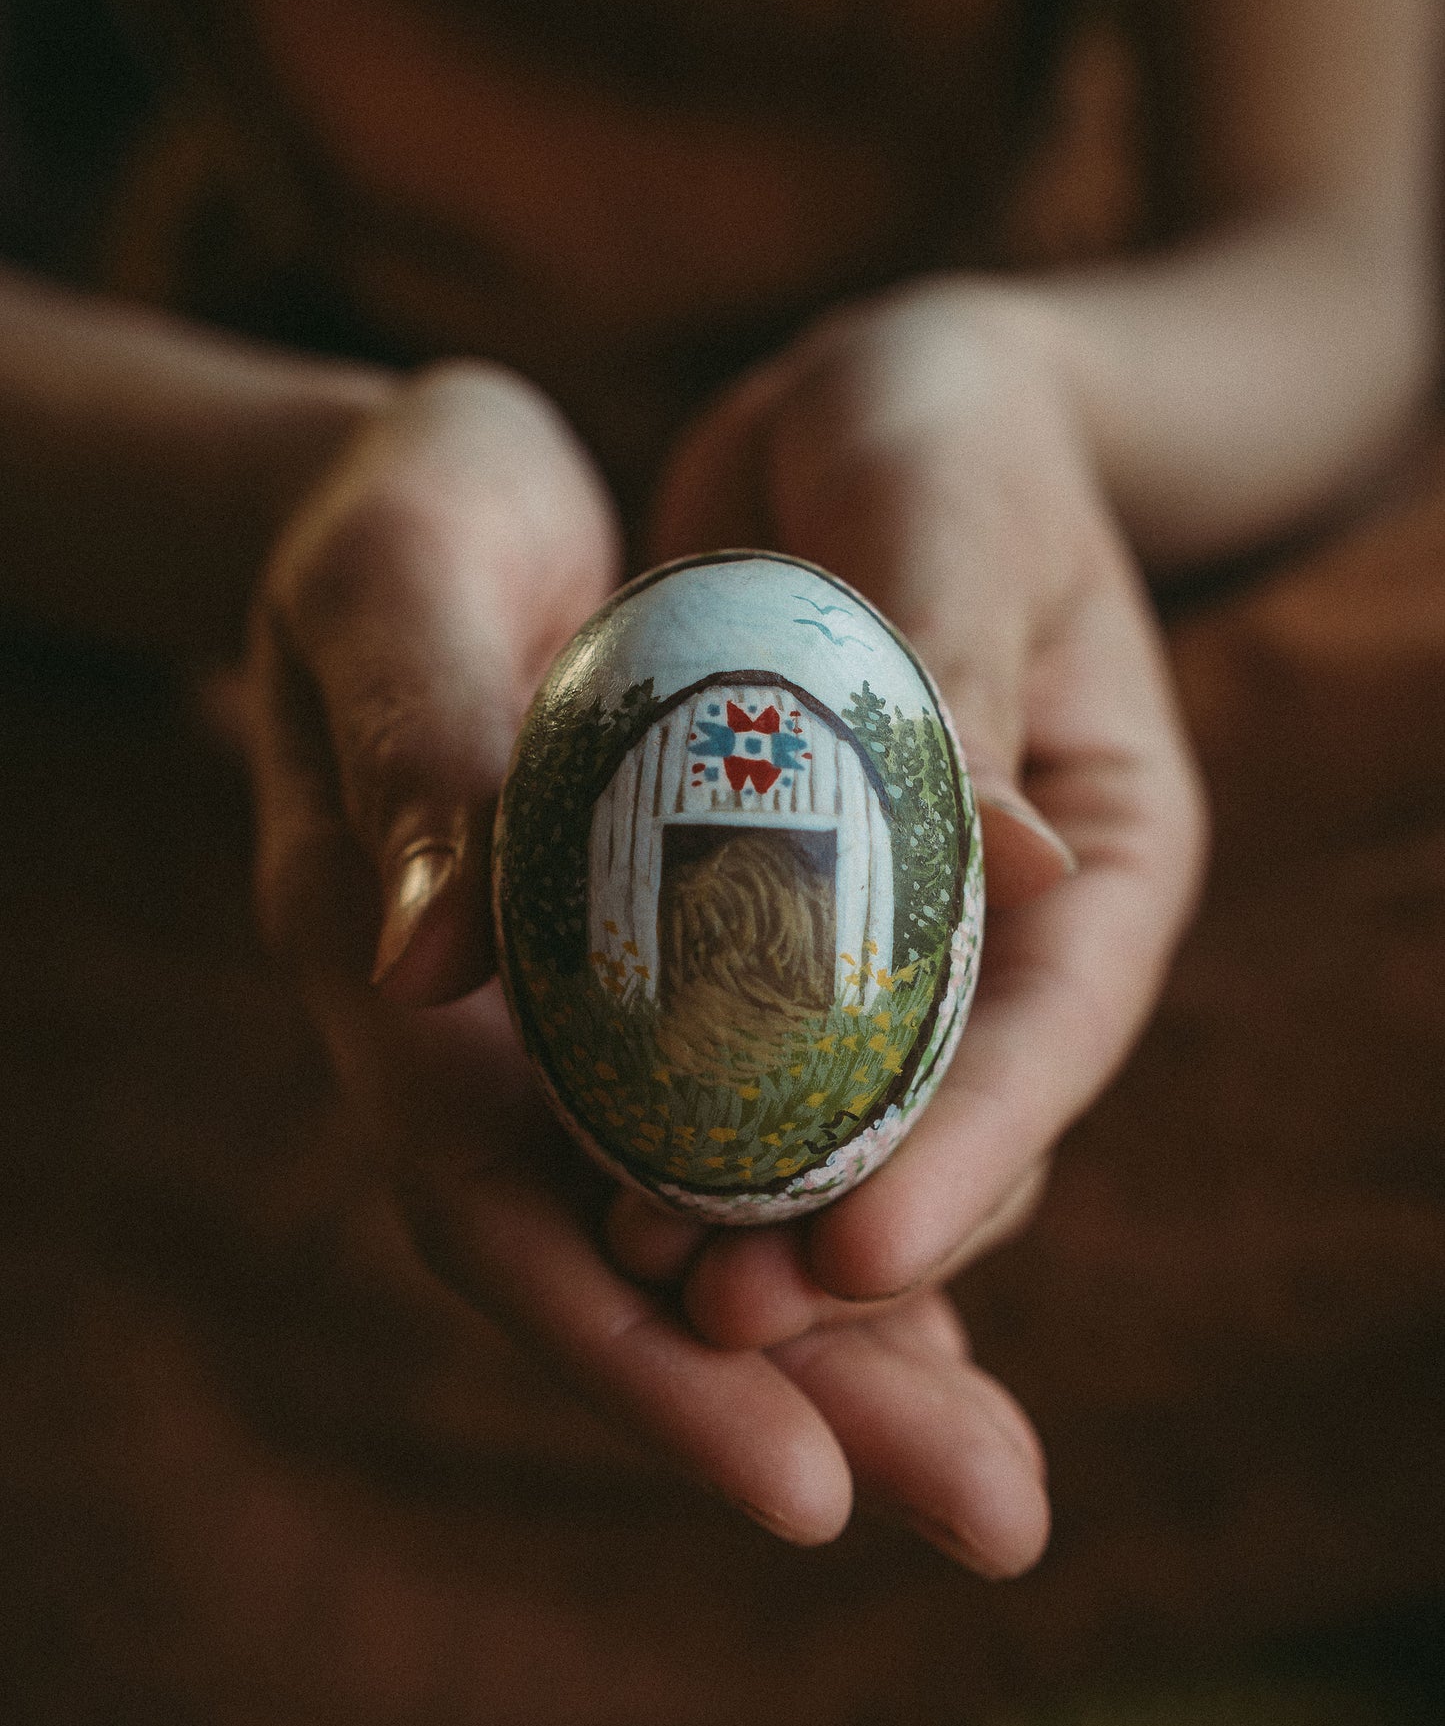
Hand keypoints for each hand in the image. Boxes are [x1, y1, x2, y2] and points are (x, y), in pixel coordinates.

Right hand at [244, 361, 1048, 1573]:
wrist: (424, 499)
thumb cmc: (398, 522)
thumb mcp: (386, 585)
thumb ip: (409, 752)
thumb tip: (434, 962)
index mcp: (392, 973)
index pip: (500, 1212)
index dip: (634, 1353)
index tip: (802, 1479)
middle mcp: (481, 1039)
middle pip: (624, 1263)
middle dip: (791, 1398)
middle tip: (983, 1508)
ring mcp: (567, 1020)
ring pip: (697, 1216)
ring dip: (845, 1338)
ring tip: (994, 1449)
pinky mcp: (646, 973)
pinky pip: (743, 1120)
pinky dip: (838, 1202)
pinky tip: (941, 1268)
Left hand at [608, 279, 1207, 1547]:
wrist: (861, 413)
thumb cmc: (940, 434)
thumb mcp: (947, 511)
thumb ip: (958, 663)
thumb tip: (1018, 868)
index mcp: (1110, 849)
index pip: (1058, 1032)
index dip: (971, 1158)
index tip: (861, 1260)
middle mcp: (1019, 922)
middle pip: (952, 1118)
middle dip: (848, 1231)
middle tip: (717, 1313)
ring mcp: (904, 934)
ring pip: (848, 1114)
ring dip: (753, 1205)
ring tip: (635, 1275)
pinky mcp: (791, 917)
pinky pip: (746, 1043)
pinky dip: (679, 1113)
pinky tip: (589, 1177)